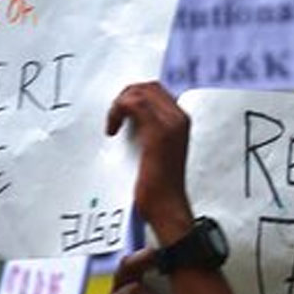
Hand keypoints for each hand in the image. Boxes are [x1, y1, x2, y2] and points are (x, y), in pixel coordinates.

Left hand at [106, 82, 193, 243]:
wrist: (167, 206)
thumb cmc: (159, 185)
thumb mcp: (157, 150)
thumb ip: (149, 130)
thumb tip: (130, 118)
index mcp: (181, 121)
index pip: (156, 91)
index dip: (134, 95)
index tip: (120, 112)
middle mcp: (180, 119)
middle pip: (148, 87)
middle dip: (125, 96)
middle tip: (114, 116)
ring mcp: (171, 124)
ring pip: (140, 92)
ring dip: (119, 104)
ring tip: (112, 124)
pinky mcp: (159, 133)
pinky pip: (133, 105)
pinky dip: (117, 112)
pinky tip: (112, 130)